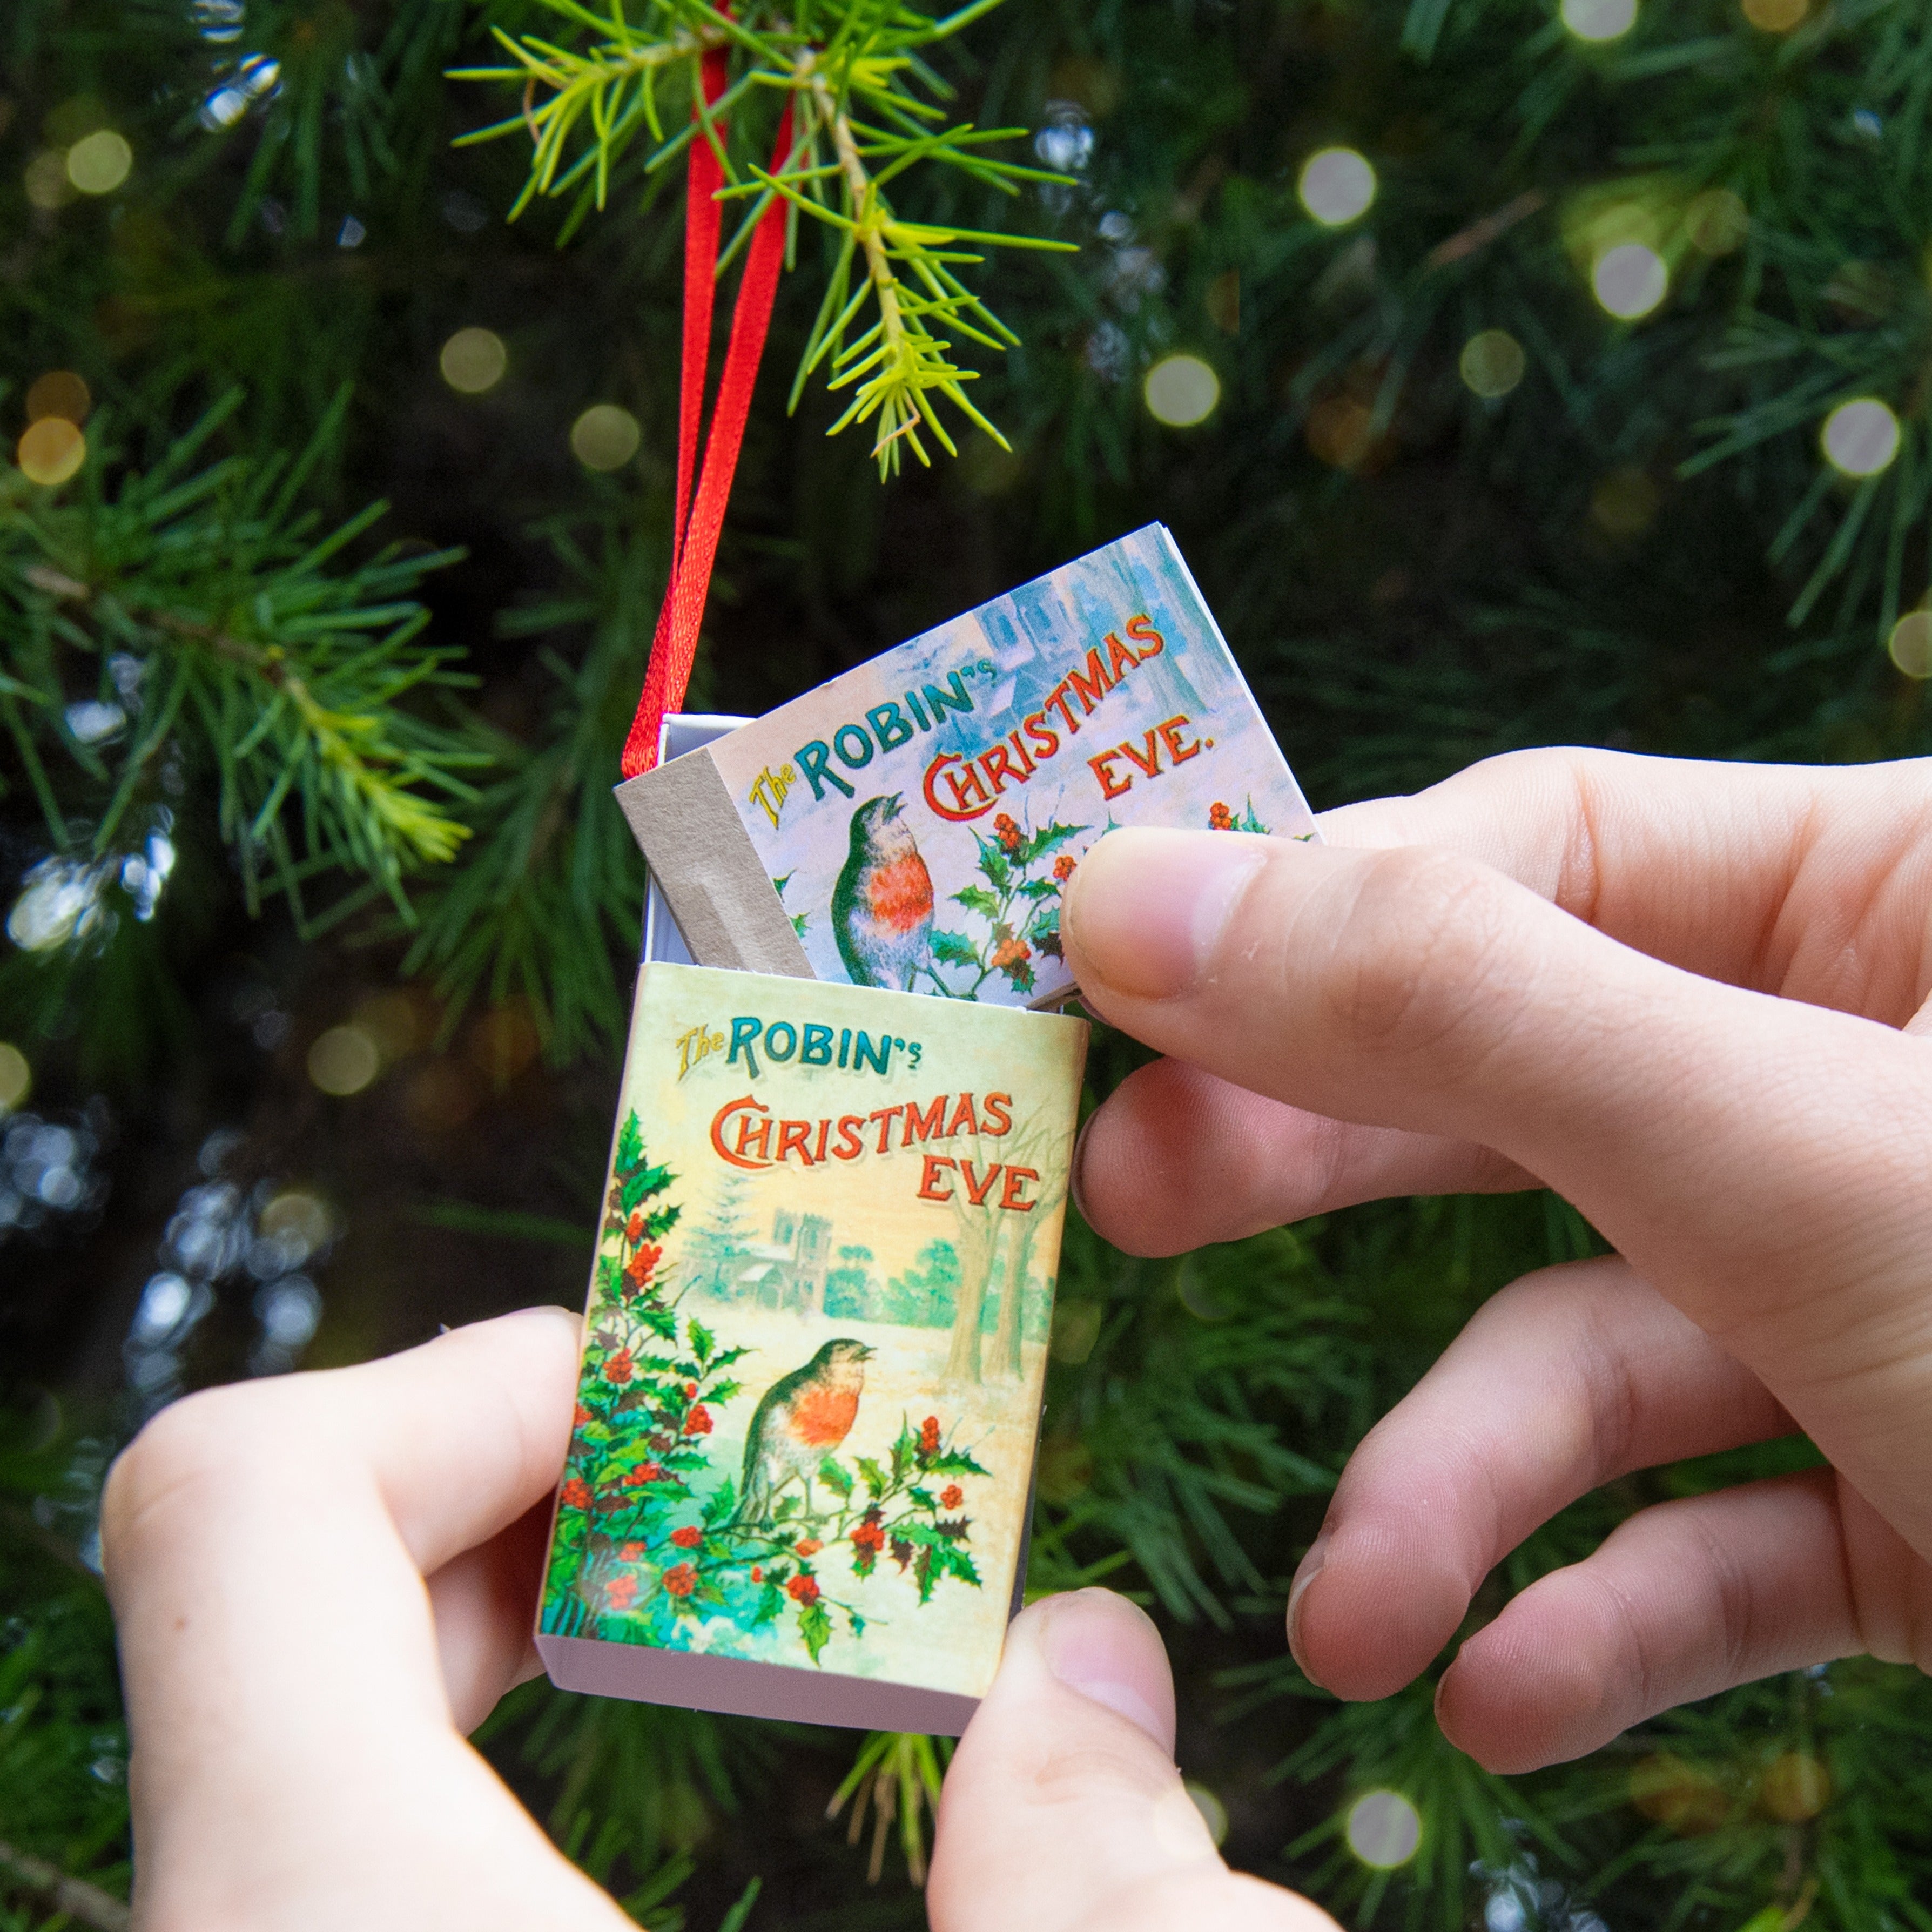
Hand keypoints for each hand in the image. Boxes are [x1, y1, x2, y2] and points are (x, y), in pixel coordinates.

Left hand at [103, 1315, 1329, 1930]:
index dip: (475, 1388)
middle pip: (281, 1592)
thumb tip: (1088, 1673)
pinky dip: (489, 1789)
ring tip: (747, 1632)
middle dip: (545, 1501)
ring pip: (321, 1735)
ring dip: (529, 1635)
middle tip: (749, 1505)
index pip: (242, 1501)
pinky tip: (650, 1820)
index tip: (688, 1408)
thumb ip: (1116, 1887)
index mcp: (327, 1918)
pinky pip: (349, 1849)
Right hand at [1061, 748, 1931, 1772]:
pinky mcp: (1921, 1492)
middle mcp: (1877, 1078)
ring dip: (1465, 1487)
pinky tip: (1505, 1690)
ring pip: (1612, 1342)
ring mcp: (1894, 1292)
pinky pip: (1727, 1526)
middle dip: (1329, 1167)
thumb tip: (1134, 888)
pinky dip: (1615, 1610)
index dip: (1307, 917)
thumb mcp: (1792, 1153)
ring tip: (1346, 1610)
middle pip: (1527, 1082)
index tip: (1107, 988)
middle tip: (1129, 1205)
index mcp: (1896, 900)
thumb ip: (1454, 1011)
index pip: (1527, 848)